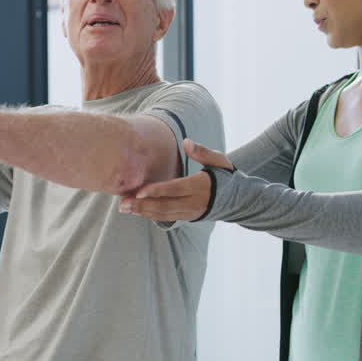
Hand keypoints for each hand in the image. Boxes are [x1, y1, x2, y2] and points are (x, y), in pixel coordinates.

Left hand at [118, 139, 232, 220]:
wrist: (238, 199)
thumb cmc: (225, 175)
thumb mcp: (219, 160)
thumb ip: (203, 152)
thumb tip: (186, 142)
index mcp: (200, 186)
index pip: (174, 189)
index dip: (156, 191)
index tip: (138, 192)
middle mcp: (194, 202)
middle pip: (164, 205)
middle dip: (142, 205)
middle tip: (123, 202)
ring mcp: (190, 212)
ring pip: (163, 214)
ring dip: (142, 212)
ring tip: (124, 207)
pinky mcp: (187, 217)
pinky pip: (166, 217)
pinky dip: (150, 215)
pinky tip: (136, 211)